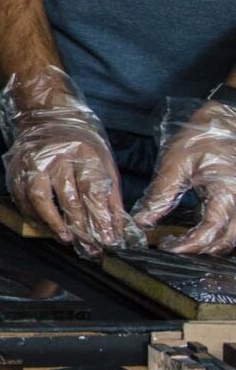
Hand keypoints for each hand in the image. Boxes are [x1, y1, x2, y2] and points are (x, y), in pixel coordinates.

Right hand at [0, 65, 128, 254]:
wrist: (46, 117)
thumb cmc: (80, 142)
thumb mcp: (103, 161)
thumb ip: (109, 193)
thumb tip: (117, 225)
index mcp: (83, 151)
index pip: (93, 190)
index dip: (101, 217)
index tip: (108, 238)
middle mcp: (56, 155)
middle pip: (69, 197)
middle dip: (81, 226)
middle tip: (91, 246)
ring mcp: (32, 162)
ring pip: (40, 198)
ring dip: (53, 222)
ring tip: (66, 238)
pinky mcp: (16, 169)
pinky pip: (23, 198)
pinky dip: (34, 216)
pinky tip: (46, 226)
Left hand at [135, 100, 235, 253]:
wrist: (224, 120)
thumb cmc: (201, 137)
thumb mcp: (175, 164)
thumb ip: (160, 196)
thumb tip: (142, 221)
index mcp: (228, 192)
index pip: (212, 230)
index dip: (191, 245)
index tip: (168, 248)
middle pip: (227, 240)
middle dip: (200, 249)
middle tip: (172, 247)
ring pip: (234, 236)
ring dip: (211, 244)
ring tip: (183, 241)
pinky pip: (234, 225)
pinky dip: (219, 234)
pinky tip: (199, 231)